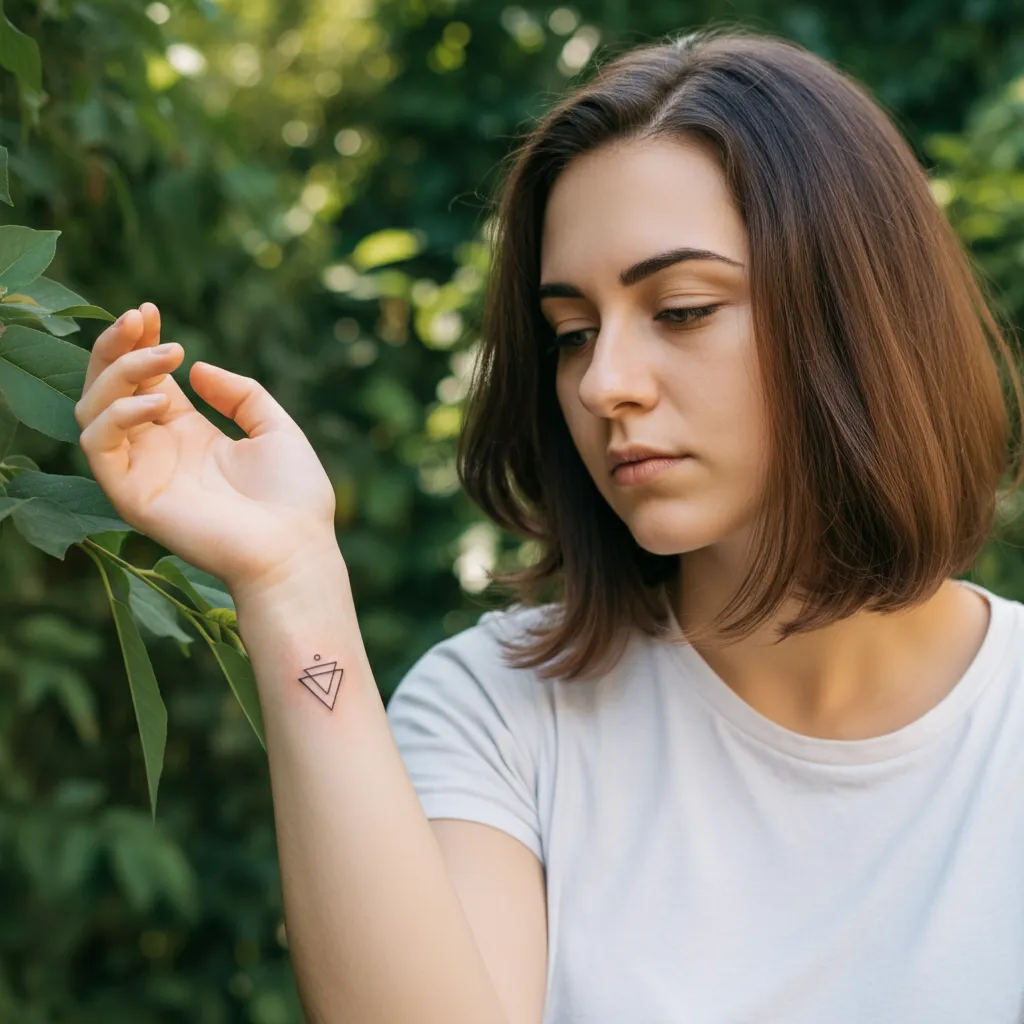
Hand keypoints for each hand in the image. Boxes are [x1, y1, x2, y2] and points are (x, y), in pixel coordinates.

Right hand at [75, 303, 339, 592]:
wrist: (297, 548)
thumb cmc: (295, 496)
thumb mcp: (275, 428)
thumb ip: (240, 394)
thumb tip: (198, 367)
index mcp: (189, 434)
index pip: (145, 380)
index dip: (140, 343)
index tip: (150, 311)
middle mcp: (159, 450)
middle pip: (109, 388)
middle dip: (116, 347)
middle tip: (140, 317)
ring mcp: (142, 473)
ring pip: (92, 410)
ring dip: (119, 372)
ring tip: (166, 356)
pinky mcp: (133, 496)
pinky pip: (98, 446)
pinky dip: (117, 415)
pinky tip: (158, 401)